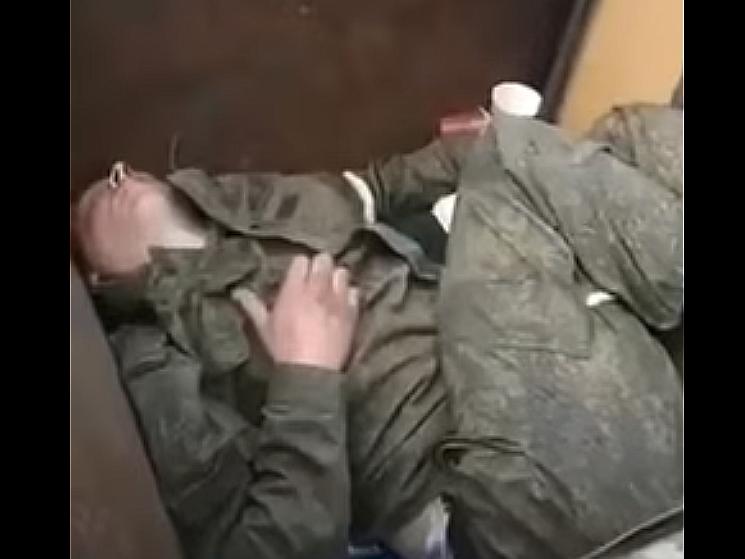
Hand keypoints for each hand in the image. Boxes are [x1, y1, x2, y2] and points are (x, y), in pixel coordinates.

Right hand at [233, 253, 359, 370]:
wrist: (311, 369)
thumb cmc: (284, 348)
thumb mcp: (263, 326)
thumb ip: (252, 305)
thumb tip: (239, 292)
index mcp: (294, 288)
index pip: (301, 260)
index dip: (300, 266)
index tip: (298, 275)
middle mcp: (317, 288)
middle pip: (324, 259)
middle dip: (320, 266)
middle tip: (315, 278)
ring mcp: (337, 299)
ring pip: (342, 272)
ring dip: (336, 277)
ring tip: (330, 287)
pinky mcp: (352, 312)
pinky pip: (355, 292)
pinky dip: (349, 295)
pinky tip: (342, 303)